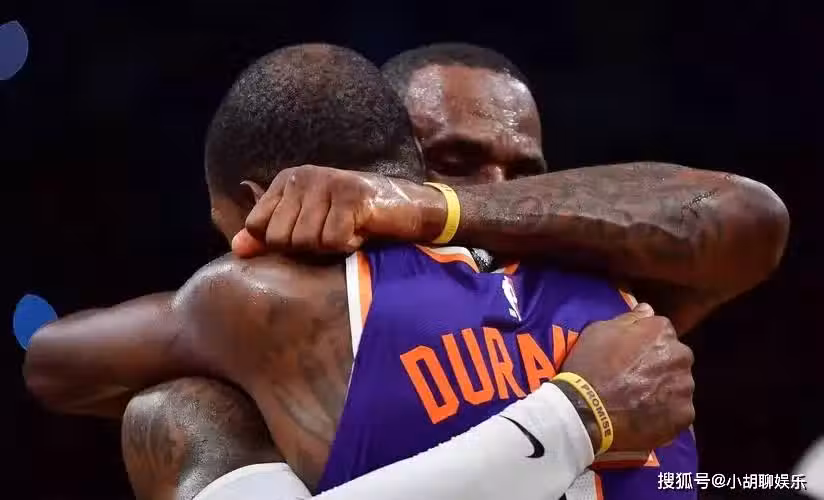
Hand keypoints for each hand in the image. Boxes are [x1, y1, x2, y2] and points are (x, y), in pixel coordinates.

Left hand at [231, 165, 445, 256]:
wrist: (409, 209)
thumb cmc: (356, 220)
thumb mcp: (308, 226)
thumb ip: (270, 236)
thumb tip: (237, 249)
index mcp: (287, 180)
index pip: (257, 226)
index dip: (282, 244)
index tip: (311, 234)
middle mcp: (303, 176)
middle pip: (280, 238)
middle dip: (307, 249)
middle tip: (332, 235)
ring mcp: (327, 182)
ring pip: (305, 242)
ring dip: (330, 248)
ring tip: (348, 231)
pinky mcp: (352, 195)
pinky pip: (333, 241)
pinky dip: (349, 246)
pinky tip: (361, 232)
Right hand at [560, 303, 694, 451]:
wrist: (587, 410)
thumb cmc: (591, 365)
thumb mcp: (599, 331)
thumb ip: (629, 319)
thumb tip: (647, 309)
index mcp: (662, 331)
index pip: (661, 332)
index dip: (645, 344)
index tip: (630, 355)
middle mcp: (681, 355)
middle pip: (674, 358)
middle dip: (660, 365)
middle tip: (635, 379)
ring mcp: (685, 387)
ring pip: (678, 385)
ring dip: (664, 389)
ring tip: (639, 400)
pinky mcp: (684, 415)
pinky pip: (678, 410)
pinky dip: (665, 413)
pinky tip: (645, 416)